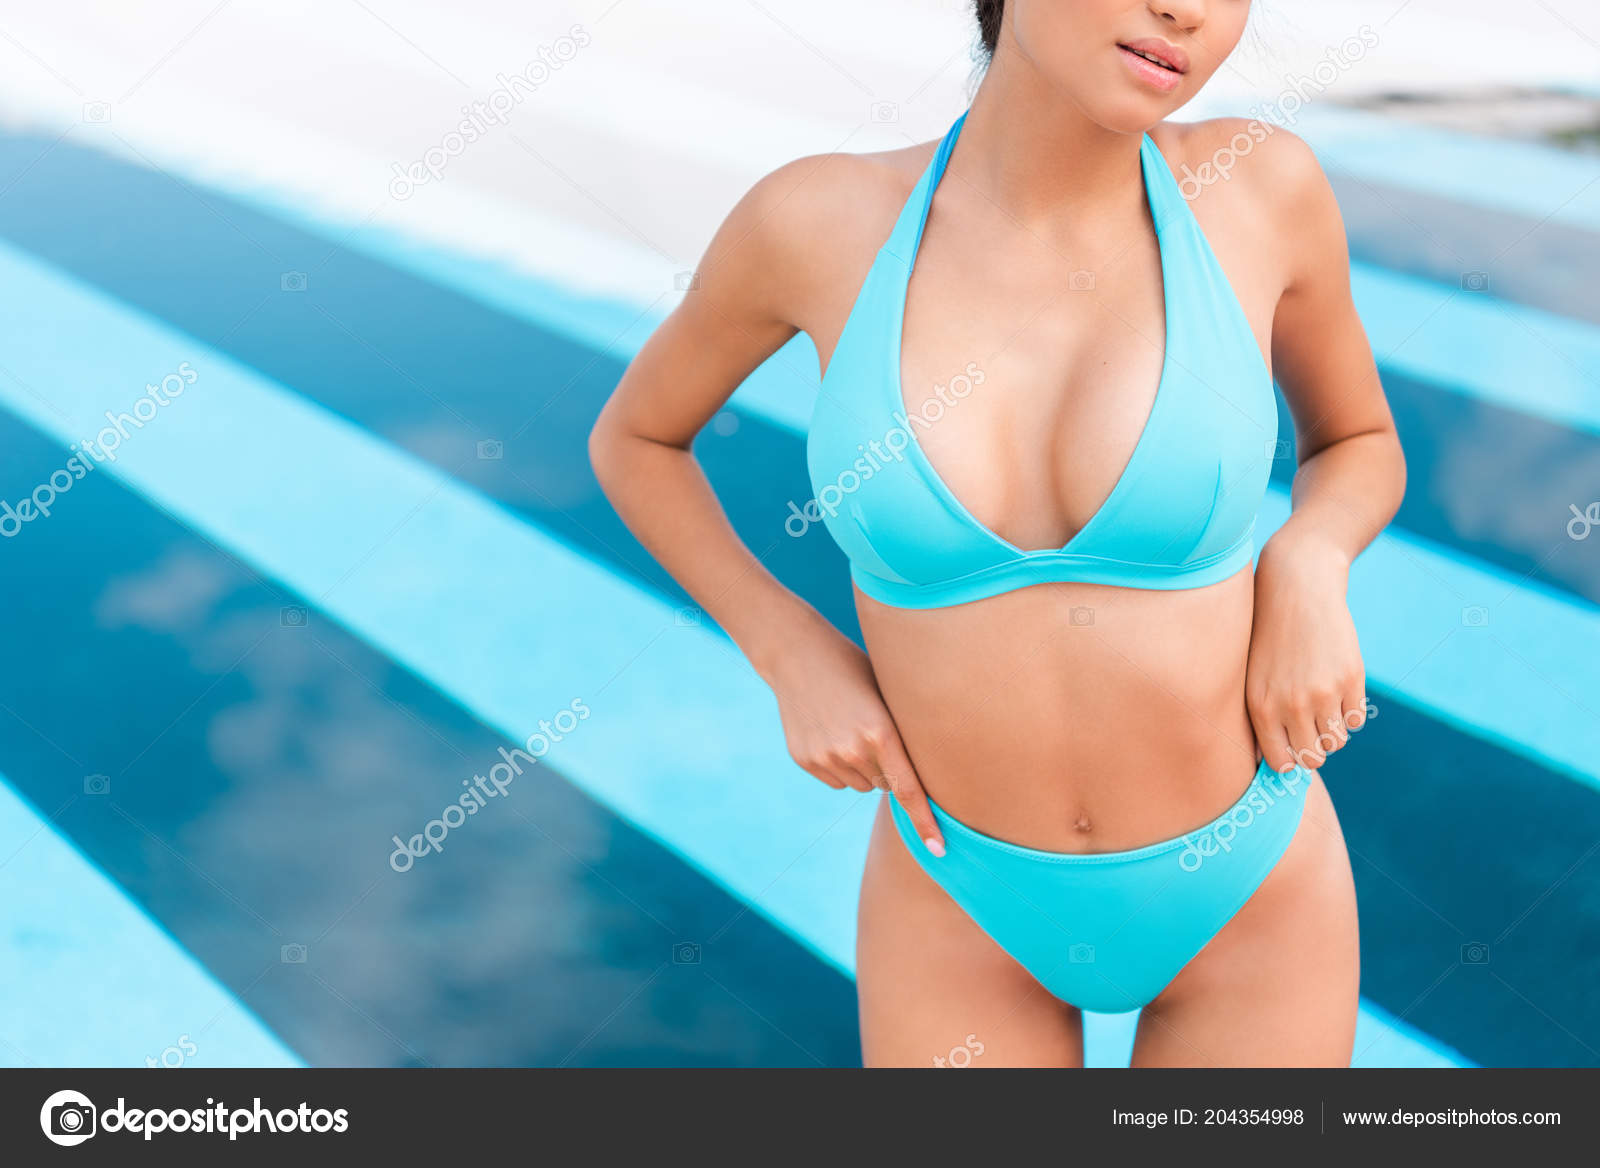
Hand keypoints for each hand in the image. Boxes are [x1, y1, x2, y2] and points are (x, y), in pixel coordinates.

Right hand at [761, 617, 944, 855]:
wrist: (797, 654)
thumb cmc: (854, 668)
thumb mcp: (888, 695)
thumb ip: (901, 736)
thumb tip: (920, 778)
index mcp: (881, 733)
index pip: (909, 791)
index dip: (925, 823)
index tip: (939, 850)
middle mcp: (852, 751)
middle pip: (884, 786)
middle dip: (886, 769)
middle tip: (875, 732)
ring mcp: (824, 758)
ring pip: (859, 785)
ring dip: (862, 767)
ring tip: (849, 727)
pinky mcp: (804, 759)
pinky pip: (836, 779)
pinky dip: (839, 765)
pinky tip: (829, 732)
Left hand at [1246, 534, 1368, 773]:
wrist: (1297, 590)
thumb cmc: (1270, 638)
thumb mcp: (1254, 678)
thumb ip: (1264, 719)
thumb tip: (1278, 762)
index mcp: (1261, 707)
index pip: (1281, 762)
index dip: (1291, 760)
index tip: (1294, 750)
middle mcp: (1291, 705)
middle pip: (1313, 756)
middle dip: (1313, 747)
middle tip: (1311, 726)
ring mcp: (1324, 693)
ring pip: (1337, 741)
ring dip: (1332, 729)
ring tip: (1322, 705)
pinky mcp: (1351, 679)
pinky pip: (1356, 718)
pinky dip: (1349, 711)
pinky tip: (1337, 689)